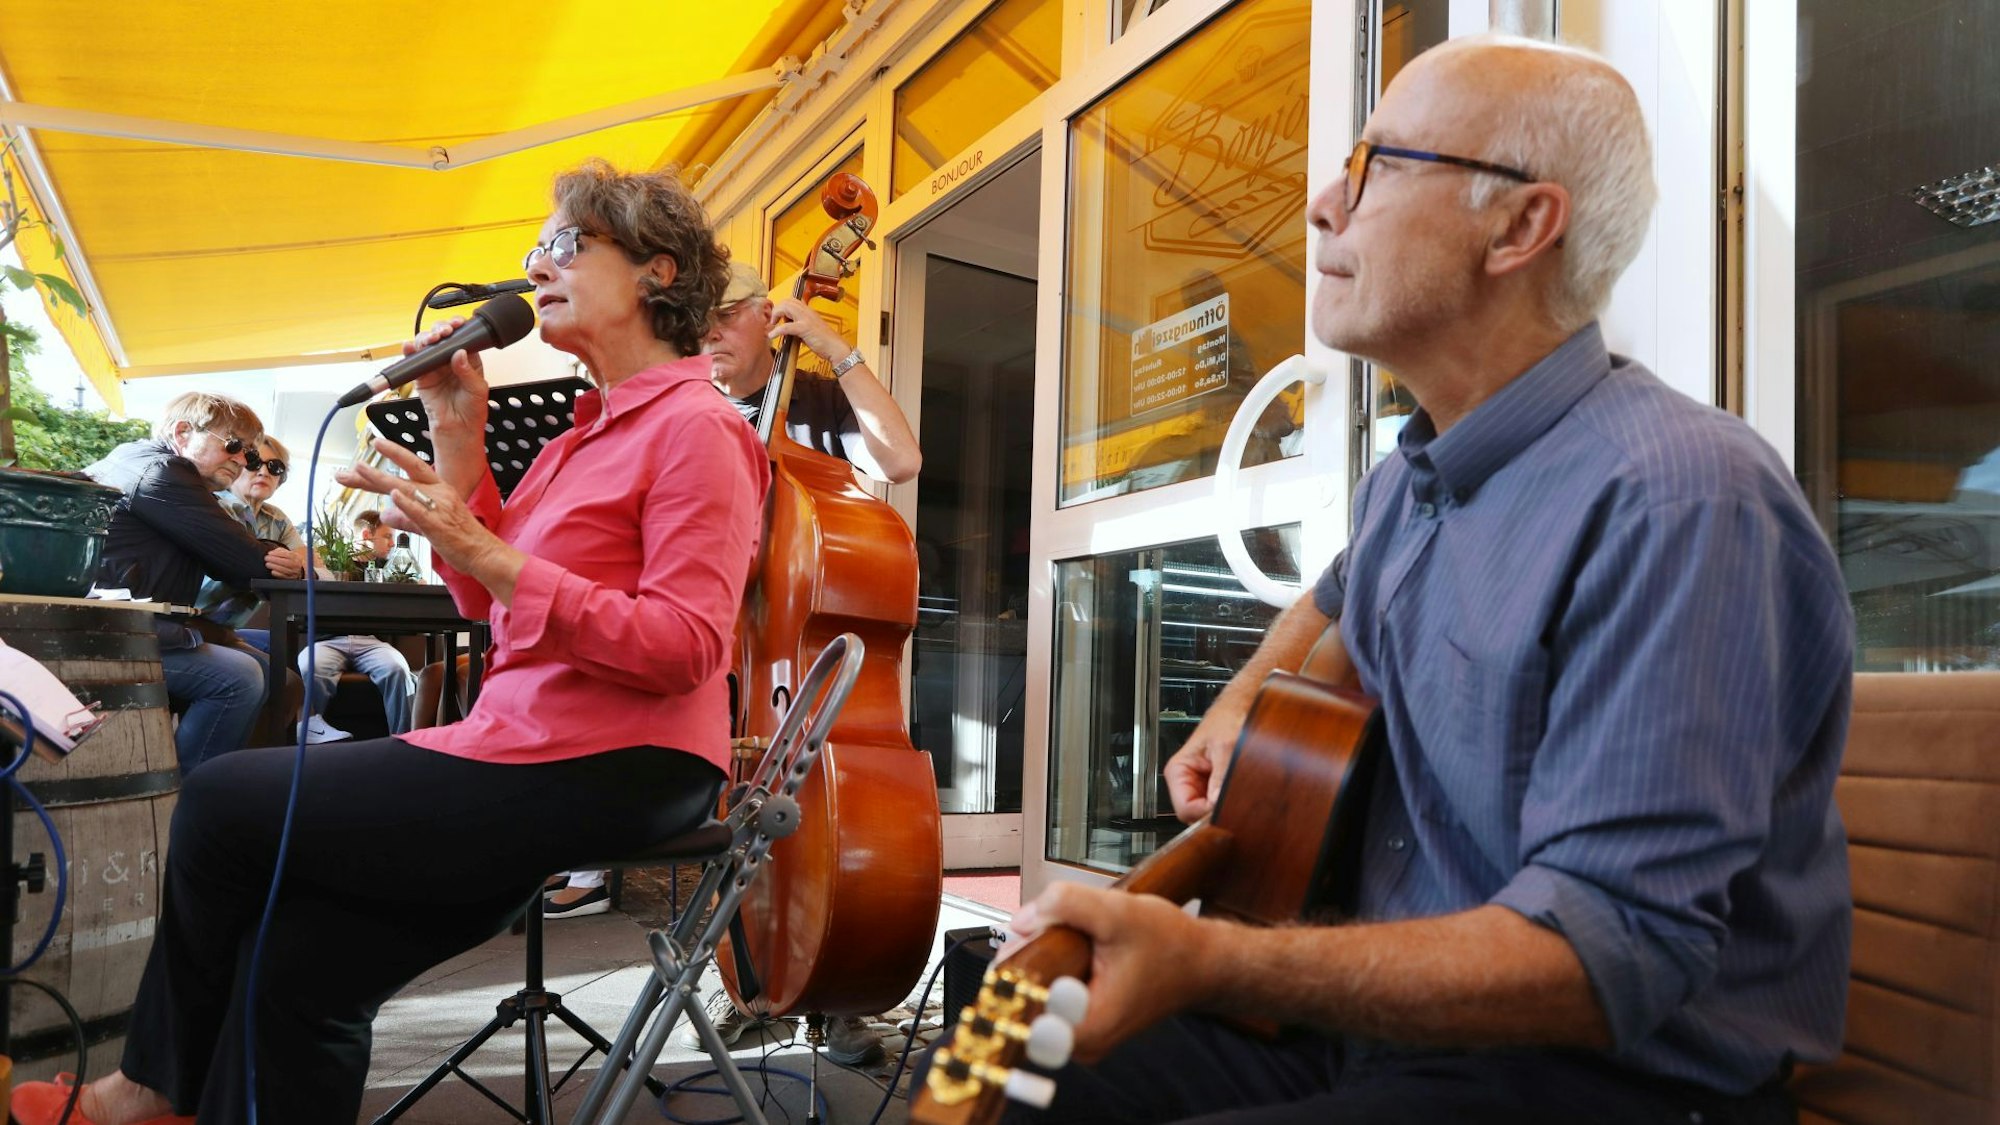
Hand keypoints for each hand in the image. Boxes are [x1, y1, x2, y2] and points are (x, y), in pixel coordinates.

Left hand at [263, 546, 306, 579]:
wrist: (298, 568)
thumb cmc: (289, 559)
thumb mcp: (287, 553)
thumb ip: (280, 551)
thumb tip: (271, 553)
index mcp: (295, 557)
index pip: (286, 554)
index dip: (276, 553)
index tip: (269, 553)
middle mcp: (296, 564)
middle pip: (285, 562)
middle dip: (274, 560)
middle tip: (266, 558)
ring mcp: (294, 572)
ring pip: (283, 569)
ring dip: (274, 566)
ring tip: (267, 564)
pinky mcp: (290, 578)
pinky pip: (282, 576)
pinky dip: (276, 573)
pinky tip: (272, 570)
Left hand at [335, 438, 515, 582]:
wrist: (484, 553)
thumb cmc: (461, 539)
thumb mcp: (429, 524)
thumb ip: (406, 518)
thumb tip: (385, 514)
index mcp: (440, 490)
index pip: (413, 468)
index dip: (394, 454)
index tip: (376, 444)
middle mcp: (439, 494)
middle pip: (409, 471)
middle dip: (383, 460)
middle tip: (358, 455)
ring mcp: (439, 508)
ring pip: (408, 488)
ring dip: (383, 478)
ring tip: (361, 469)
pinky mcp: (438, 525)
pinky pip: (420, 512)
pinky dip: (407, 503)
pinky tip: (394, 494)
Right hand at [404, 317, 491, 432]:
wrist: (459, 430)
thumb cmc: (472, 411)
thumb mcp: (477, 389)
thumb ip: (468, 371)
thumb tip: (459, 354)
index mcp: (468, 360)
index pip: (461, 337)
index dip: (458, 328)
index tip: (457, 325)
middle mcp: (450, 361)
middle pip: (442, 336)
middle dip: (440, 329)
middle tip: (443, 333)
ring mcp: (435, 367)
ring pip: (427, 345)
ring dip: (426, 338)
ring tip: (430, 339)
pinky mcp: (422, 377)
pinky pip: (414, 362)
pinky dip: (409, 352)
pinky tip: (410, 346)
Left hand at [766, 297, 850, 363]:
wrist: (836, 348)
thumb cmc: (825, 342)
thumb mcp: (810, 330)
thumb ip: (800, 326)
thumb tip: (788, 328)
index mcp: (809, 311)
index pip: (792, 300)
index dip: (782, 306)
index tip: (777, 317)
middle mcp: (807, 312)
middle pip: (787, 301)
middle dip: (776, 309)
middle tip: (773, 321)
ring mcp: (806, 319)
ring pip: (786, 308)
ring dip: (776, 315)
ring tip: (773, 325)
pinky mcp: (805, 328)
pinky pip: (786, 326)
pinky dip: (777, 331)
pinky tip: (772, 335)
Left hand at [1004, 885, 1210, 1062]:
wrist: (1201, 962)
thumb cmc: (1171, 946)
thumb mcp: (1119, 913)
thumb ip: (1067, 904)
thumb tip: (1023, 917)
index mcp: (1088, 1030)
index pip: (1021, 1017)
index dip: (1015, 978)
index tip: (1024, 953)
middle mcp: (1081, 1043)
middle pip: (1021, 1002)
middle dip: (1027, 959)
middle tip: (1047, 930)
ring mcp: (1080, 1035)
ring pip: (1032, 995)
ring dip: (1040, 959)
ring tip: (1069, 938)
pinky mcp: (1081, 1021)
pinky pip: (1047, 993)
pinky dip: (1052, 965)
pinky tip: (1073, 947)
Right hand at [1163, 696, 1247, 821]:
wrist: (1243, 706)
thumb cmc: (1229, 718)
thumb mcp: (1227, 746)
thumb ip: (1221, 776)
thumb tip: (1218, 803)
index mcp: (1178, 770)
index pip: (1185, 809)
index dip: (1206, 812)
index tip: (1224, 808)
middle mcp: (1188, 781)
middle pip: (1197, 815)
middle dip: (1217, 811)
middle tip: (1236, 800)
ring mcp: (1203, 786)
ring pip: (1211, 812)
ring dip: (1227, 806)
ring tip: (1241, 791)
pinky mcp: (1218, 788)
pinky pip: (1222, 805)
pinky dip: (1234, 803)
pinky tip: (1243, 791)